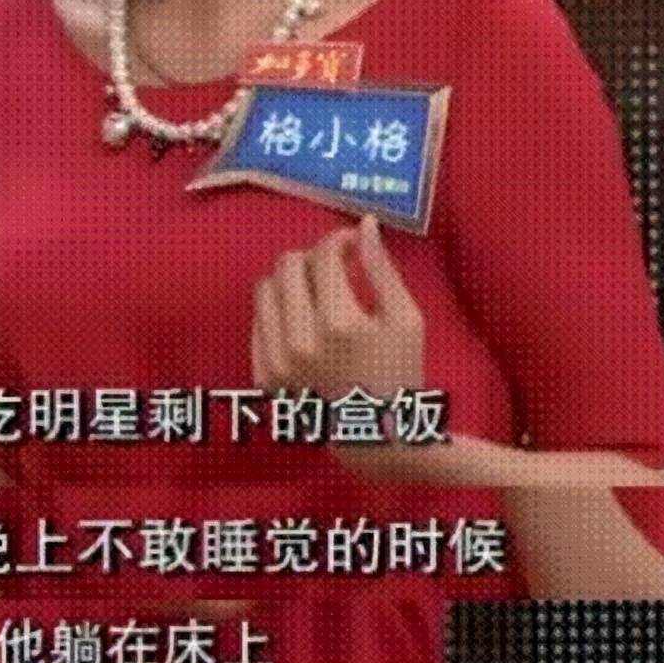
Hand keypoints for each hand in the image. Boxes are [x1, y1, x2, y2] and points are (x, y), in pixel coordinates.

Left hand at [251, 212, 423, 402]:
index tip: (351, 244)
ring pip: (265, 288)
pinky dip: (277, 312)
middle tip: (334, 269)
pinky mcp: (263, 375)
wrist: (377, 438)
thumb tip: (365, 224)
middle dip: (313, 257)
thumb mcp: (406, 319)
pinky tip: (302, 321)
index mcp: (339, 323)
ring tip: (316, 293)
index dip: (338, 240)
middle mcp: (299, 341)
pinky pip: (257, 321)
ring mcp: (276, 360)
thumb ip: (382, 268)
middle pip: (288, 265)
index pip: (323, 255)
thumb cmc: (399, 373)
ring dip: (290, 281)